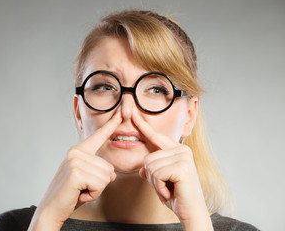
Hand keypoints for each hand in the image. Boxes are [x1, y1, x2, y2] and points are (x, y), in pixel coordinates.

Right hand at [28, 111, 121, 230]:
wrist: (51, 209)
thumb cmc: (70, 194)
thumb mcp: (86, 179)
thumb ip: (98, 171)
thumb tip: (112, 173)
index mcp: (79, 151)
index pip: (98, 136)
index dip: (111, 125)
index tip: (119, 114)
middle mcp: (76, 152)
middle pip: (109, 168)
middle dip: (100, 184)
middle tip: (82, 187)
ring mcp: (75, 161)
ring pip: (106, 177)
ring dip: (96, 190)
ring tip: (80, 190)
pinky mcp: (76, 172)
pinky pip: (100, 185)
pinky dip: (93, 194)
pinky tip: (80, 194)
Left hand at [132, 112, 212, 229]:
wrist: (191, 212)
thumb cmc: (176, 195)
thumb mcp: (160, 180)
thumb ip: (152, 170)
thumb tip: (142, 170)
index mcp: (177, 149)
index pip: (156, 137)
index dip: (143, 126)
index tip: (133, 114)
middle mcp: (182, 149)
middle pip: (147, 158)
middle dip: (151, 177)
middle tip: (166, 186)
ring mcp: (183, 157)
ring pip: (149, 166)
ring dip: (155, 183)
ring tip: (169, 188)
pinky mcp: (182, 167)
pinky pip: (156, 174)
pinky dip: (159, 187)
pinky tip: (170, 191)